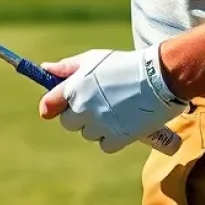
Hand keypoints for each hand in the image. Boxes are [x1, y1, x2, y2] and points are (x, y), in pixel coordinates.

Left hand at [38, 44, 187, 153]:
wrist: (158, 78)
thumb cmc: (123, 64)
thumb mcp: (92, 59)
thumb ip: (67, 67)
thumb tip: (45, 69)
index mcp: (74, 87)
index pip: (49, 104)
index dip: (51, 105)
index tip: (54, 107)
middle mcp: (83, 108)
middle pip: (68, 122)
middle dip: (77, 114)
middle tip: (94, 102)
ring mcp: (99, 125)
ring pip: (87, 133)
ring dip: (95, 125)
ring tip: (112, 108)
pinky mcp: (117, 138)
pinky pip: (104, 145)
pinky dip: (110, 137)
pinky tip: (121, 122)